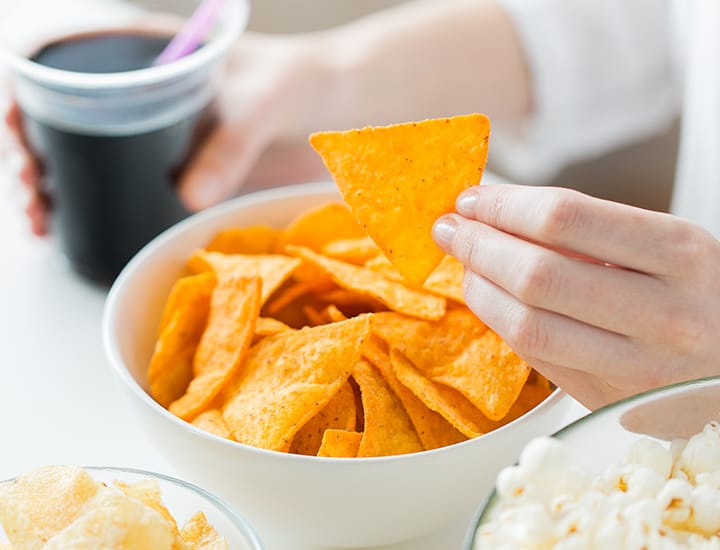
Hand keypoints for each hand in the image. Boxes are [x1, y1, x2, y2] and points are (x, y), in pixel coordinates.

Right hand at [2, 31, 329, 234]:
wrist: (336, 110)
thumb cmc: (299, 84)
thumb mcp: (264, 101)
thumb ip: (230, 144)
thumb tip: (187, 198)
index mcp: (147, 53)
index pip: (62, 59)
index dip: (23, 90)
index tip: (15, 127)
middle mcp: (139, 94)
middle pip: (59, 116)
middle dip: (29, 152)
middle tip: (31, 192)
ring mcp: (154, 136)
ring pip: (84, 157)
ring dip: (52, 188)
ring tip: (42, 222)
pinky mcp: (174, 171)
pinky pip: (123, 188)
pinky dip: (95, 208)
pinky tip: (76, 231)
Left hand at [432, 183, 719, 408]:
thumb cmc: (698, 296)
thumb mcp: (668, 246)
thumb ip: (592, 231)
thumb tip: (498, 214)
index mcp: (681, 254)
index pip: (565, 217)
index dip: (503, 205)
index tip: (472, 199)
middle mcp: (663, 314)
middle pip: (537, 274)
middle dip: (478, 245)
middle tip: (451, 228)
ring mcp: (638, 367)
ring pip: (528, 324)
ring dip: (479, 288)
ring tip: (464, 264)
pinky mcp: (612, 401)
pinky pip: (536, 357)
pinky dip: (501, 321)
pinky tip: (489, 298)